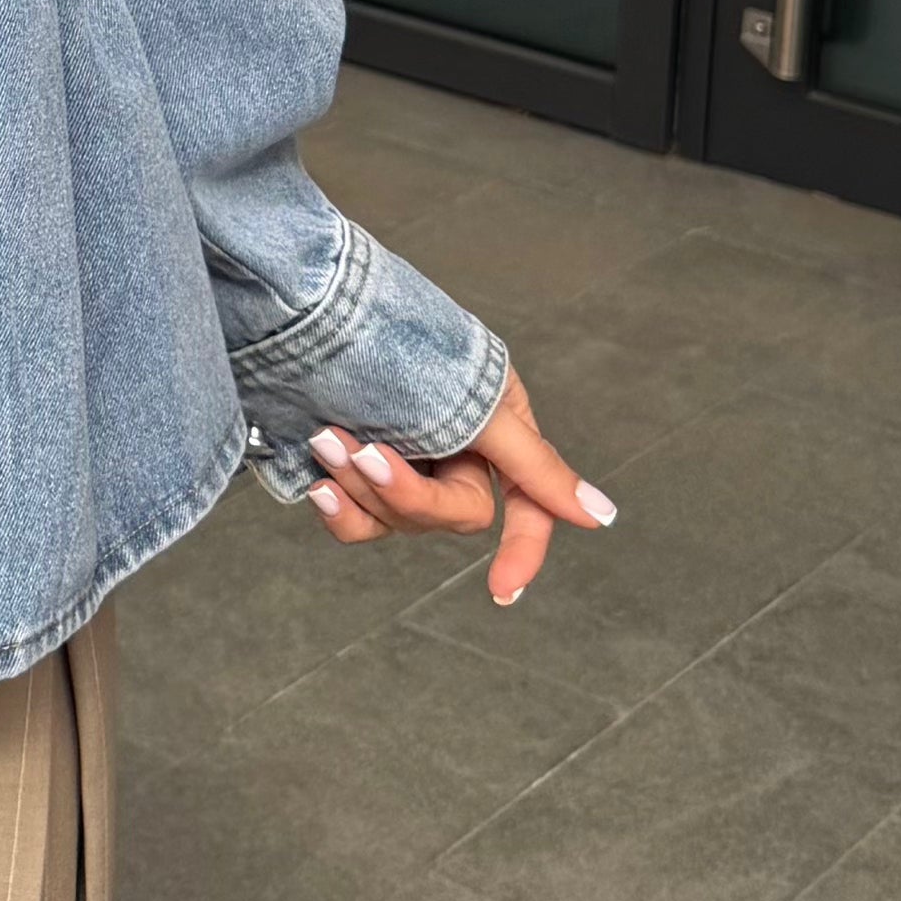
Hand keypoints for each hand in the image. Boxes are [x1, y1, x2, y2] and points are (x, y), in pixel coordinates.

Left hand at [306, 368, 615, 607]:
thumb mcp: (477, 403)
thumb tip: (602, 516)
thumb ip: (535, 465)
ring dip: (362, 486)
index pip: (528, 502)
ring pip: (400, 520)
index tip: (500, 592)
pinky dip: (339, 509)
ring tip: (326, 436)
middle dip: (407, 491)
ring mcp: (402, 464)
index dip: (522, 548)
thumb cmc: (394, 339)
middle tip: (365, 451)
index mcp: (496, 425)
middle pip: (454, 515)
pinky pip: (359, 524)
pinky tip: (317, 485)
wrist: (299, 309)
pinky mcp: (352, 476)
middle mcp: (454, 449)